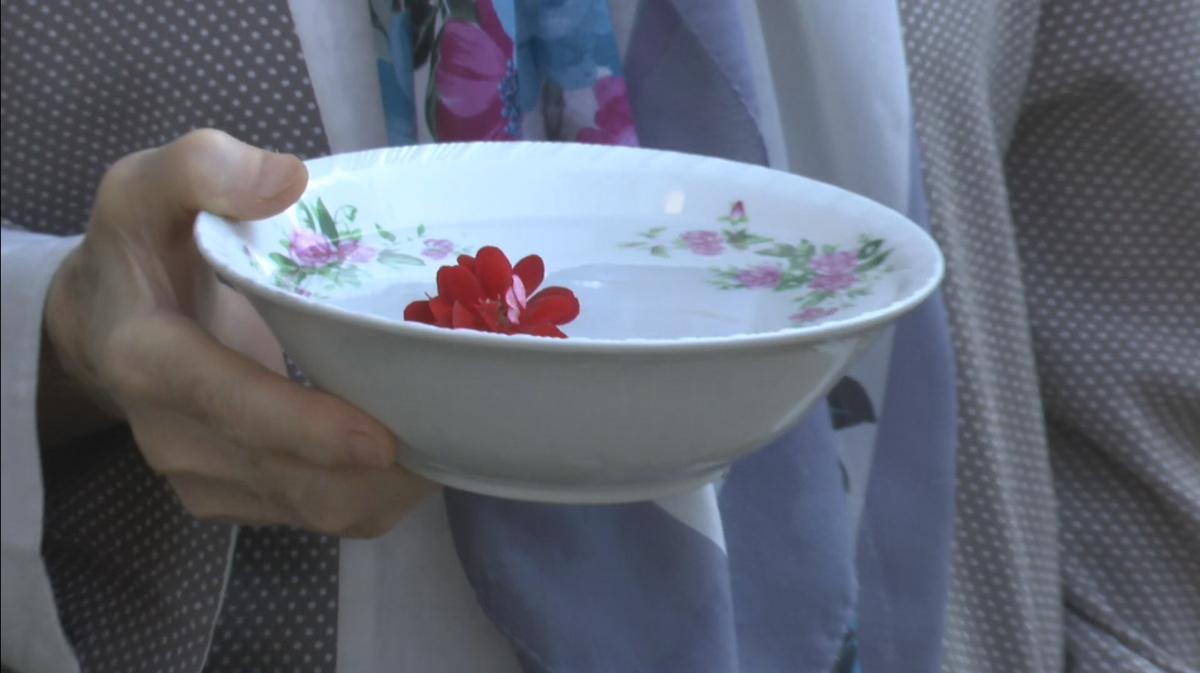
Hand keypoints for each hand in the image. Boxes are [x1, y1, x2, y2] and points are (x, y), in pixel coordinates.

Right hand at [42, 129, 432, 536]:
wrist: (106, 321)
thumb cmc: (142, 246)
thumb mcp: (147, 186)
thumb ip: (203, 168)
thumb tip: (288, 179)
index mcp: (147, 354)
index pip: (227, 401)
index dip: (304, 427)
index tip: (381, 436)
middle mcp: (172, 433)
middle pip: (288, 474)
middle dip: (374, 466)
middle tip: (456, 423)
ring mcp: (202, 476)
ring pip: (313, 508)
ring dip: (385, 486)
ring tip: (447, 434)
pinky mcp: (232, 496)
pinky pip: (317, 515)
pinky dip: (375, 492)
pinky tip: (415, 449)